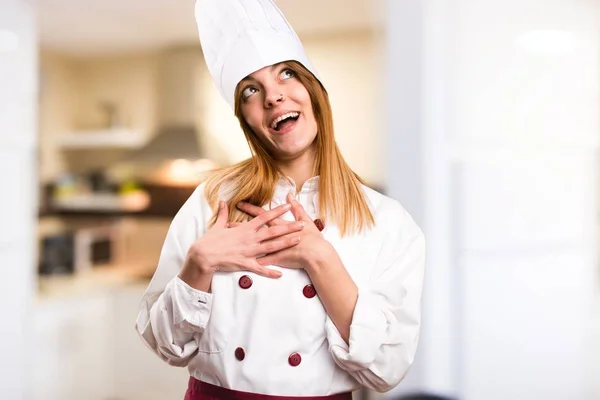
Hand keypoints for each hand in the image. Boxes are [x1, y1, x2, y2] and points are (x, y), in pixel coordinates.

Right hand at [182, 201, 303, 278]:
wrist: (203, 256)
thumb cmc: (210, 241)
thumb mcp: (218, 225)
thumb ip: (224, 214)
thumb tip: (223, 201)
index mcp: (245, 229)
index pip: (264, 217)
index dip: (276, 211)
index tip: (287, 206)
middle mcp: (250, 238)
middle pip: (273, 231)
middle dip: (288, 227)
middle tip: (302, 224)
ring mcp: (249, 251)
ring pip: (271, 247)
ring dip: (285, 244)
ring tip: (297, 241)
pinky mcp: (245, 263)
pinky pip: (260, 268)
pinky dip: (270, 271)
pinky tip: (280, 274)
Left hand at [237, 193, 330, 269]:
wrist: (316, 254)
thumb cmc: (312, 238)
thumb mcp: (305, 220)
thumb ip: (296, 208)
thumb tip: (290, 196)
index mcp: (279, 226)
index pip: (261, 215)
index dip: (250, 209)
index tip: (240, 204)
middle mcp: (272, 237)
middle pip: (252, 230)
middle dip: (239, 226)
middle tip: (227, 222)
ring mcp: (272, 249)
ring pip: (252, 245)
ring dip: (241, 244)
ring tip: (230, 242)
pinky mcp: (275, 260)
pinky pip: (260, 263)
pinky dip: (251, 262)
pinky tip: (240, 263)